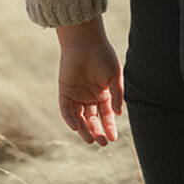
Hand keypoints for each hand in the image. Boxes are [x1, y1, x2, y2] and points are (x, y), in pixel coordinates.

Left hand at [55, 17, 123, 145]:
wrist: (85, 41)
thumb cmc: (103, 56)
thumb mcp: (114, 77)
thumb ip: (116, 95)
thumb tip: (118, 114)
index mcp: (103, 93)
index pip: (106, 115)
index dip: (109, 127)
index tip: (114, 138)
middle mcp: (90, 96)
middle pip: (93, 119)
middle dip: (97, 131)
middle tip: (103, 142)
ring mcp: (76, 95)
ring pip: (80, 118)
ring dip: (85, 129)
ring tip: (91, 139)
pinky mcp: (65, 92)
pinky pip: (67, 110)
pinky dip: (71, 120)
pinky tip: (77, 127)